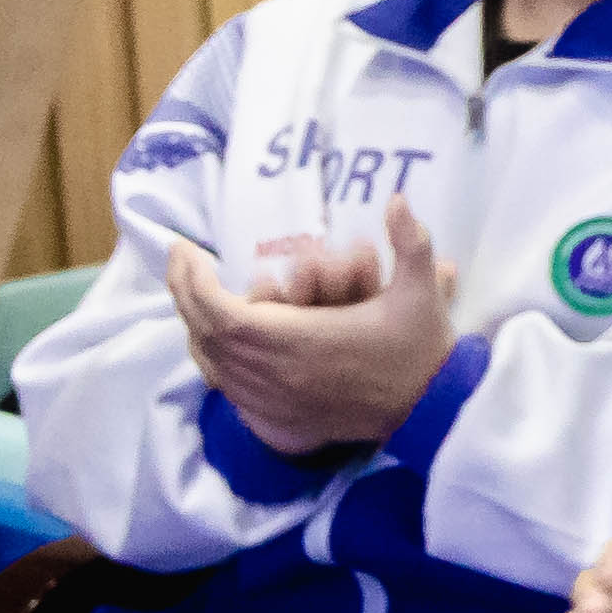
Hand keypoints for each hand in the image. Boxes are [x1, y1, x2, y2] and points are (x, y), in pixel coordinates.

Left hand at [169, 197, 460, 454]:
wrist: (427, 412)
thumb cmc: (418, 351)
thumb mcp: (422, 293)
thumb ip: (411, 243)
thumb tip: (397, 198)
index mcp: (297, 339)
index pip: (218, 310)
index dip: (192, 279)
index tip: (188, 249)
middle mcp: (273, 371)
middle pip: (204, 332)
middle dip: (185, 292)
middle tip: (183, 260)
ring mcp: (270, 396)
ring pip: (209, 360)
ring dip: (195, 323)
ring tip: (196, 293)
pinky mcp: (274, 413)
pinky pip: (224, 384)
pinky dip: (210, 356)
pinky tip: (216, 337)